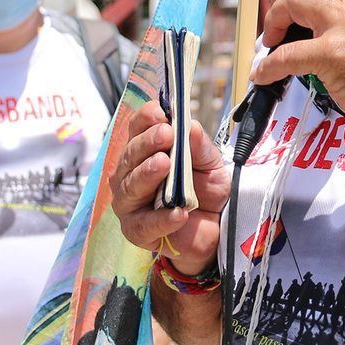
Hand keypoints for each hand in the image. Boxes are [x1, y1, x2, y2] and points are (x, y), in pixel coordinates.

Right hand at [111, 101, 232, 277]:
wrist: (215, 227)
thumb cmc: (205, 190)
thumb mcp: (210, 163)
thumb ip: (199, 146)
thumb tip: (190, 125)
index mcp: (144, 152)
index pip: (136, 130)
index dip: (145, 120)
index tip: (160, 112)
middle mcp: (129, 175)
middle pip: (130, 157)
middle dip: (147, 143)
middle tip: (166, 134)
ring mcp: (130, 204)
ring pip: (130, 187)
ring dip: (147, 174)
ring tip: (165, 164)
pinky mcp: (137, 231)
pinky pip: (145, 224)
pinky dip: (161, 218)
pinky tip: (179, 213)